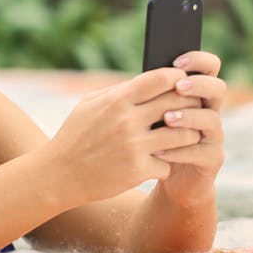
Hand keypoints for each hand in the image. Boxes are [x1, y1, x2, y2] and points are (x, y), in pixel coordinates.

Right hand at [43, 67, 206, 205]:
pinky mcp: (138, 171)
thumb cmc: (75, 135)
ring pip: (184, 135)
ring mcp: (135, 147)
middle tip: (192, 108)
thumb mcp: (88, 105)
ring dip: (187, 135)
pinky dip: (165, 164)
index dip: (177, 77)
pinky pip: (168, 164)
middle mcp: (128, 121)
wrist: (60, 174)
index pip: (160, 79)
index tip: (181, 82)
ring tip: (184, 136)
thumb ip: (117, 91)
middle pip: (178, 103)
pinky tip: (158, 163)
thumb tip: (146, 81)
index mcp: (116, 100)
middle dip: (190, 104)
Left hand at [152, 51, 225, 207]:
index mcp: (196, 93)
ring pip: (211, 119)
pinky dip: (179, 150)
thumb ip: (149, 95)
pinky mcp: (212, 159)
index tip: (177, 61)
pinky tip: (158, 150)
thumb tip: (137, 77)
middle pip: (218, 88)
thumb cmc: (150, 137)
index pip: (209, 67)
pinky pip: (201, 151)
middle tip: (178, 87)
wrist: (161, 176)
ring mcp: (213, 136)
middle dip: (199, 85)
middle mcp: (209, 110)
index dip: (199, 60)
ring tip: (166, 119)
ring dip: (188, 117)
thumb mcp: (147, 112)